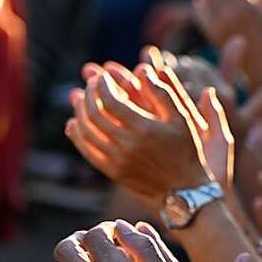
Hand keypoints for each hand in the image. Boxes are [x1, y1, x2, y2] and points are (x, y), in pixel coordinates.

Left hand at [67, 63, 212, 204]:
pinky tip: (75, 124)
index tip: (101, 76)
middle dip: (89, 94)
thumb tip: (142, 70)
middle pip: (94, 114)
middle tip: (90, 84)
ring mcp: (118, 161)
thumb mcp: (183, 118)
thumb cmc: (186, 150)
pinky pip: (88, 151)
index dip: (101, 85)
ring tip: (81, 99)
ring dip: (79, 112)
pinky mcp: (113, 172)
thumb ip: (164, 92)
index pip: (110, 100)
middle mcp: (128, 145)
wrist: (184, 191)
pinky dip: (77, 135)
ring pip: (86, 132)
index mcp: (145, 129)